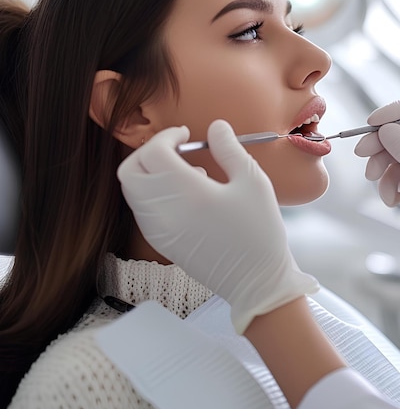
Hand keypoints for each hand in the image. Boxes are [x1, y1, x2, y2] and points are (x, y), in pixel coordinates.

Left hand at [117, 121, 318, 332]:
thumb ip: (230, 149)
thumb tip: (215, 126)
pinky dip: (152, 193)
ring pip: (131, 190)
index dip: (166, 136)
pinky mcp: (161, 243)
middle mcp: (164, 211)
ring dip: (149, 172)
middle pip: (130, 170)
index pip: (153, 152)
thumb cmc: (259, 230)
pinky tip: (186, 196)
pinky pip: (141, 209)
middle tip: (175, 149)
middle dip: (148, 151)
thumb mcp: (252, 182)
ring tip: (187, 173)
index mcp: (186, 192)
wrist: (256, 281)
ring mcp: (158, 230)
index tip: (185, 134)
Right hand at [354, 90, 399, 271]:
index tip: (374, 122)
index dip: (398, 108)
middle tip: (361, 153)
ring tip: (375, 181)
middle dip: (381, 141)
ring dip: (381, 165)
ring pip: (395, 151)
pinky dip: (388, 185)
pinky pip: (395, 174)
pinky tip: (393, 201)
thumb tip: (384, 129)